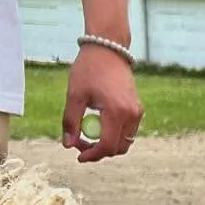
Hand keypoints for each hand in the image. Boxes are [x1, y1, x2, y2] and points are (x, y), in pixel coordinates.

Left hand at [62, 45, 142, 161]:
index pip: (107, 146)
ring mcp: (137, 112)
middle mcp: (131, 115)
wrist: (108, 48)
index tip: (78, 156)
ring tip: (87, 133)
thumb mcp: (74, 95)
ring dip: (107, 144)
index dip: (92, 155)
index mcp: (116, 112)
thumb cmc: (89, 69)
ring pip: (124, 142)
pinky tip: (98, 124)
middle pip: (118, 148)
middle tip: (80, 144)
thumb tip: (67, 145)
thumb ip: (70, 121)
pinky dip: (114, 134)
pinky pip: (127, 131)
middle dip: (99, 151)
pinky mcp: (137, 109)